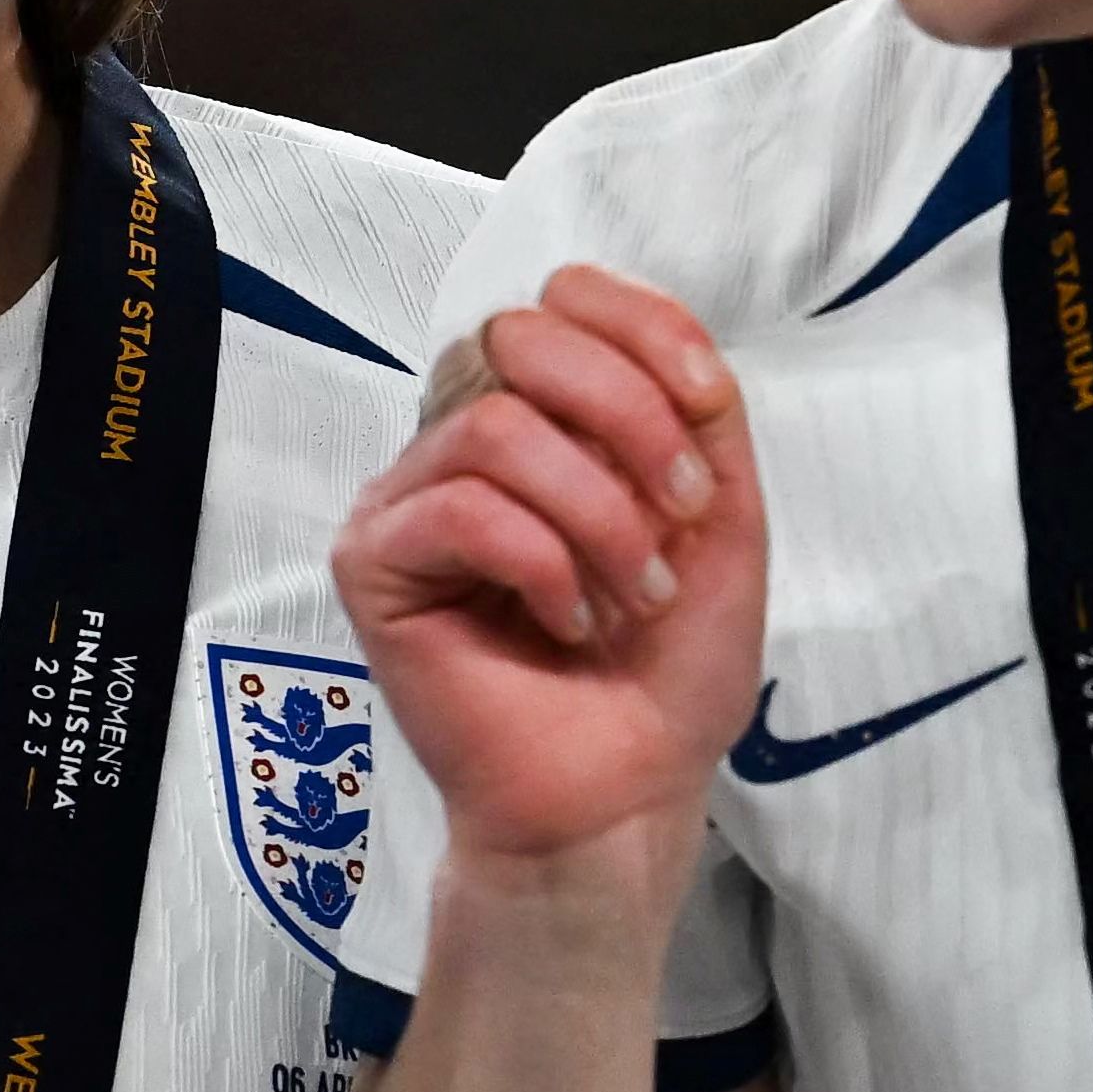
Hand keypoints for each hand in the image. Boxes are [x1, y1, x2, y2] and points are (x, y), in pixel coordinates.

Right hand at [337, 265, 762, 873]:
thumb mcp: (719, 518)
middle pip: (519, 336)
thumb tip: (667, 349)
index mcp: (543, 417)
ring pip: (494, 426)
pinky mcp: (373, 563)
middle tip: (681, 514)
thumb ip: (697, 415)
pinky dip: (540, 565)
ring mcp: (411, 500)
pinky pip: (457, 510)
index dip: (643, 328)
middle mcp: (464, 442)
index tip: (710, 412)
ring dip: (594, 513)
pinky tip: (564, 624)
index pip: (563, 301)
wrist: (625, 790)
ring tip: (630, 597)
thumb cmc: (664, 671)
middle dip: (626, 415)